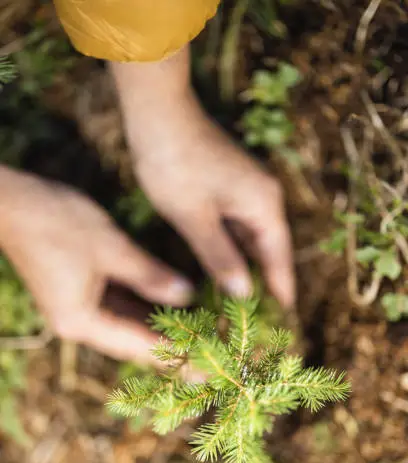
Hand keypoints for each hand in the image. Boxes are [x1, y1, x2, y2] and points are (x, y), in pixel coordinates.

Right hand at [0, 168, 192, 362]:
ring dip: (160, 331)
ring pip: (128, 326)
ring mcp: (78, 309)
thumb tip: (187, 294)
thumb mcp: (110, 247)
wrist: (8, 202)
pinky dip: (145, 309)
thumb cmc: (56, 221)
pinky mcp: (79, 293)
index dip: (177, 357)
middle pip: (134, 343)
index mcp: (82, 321)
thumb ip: (150, 275)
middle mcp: (80, 324)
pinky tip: (171, 310)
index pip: (139, 347)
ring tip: (200, 338)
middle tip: (212, 362)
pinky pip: (119, 308)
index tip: (209, 371)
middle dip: (172, 349)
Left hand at [136, 108, 294, 305]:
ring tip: (241, 298)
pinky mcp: (228, 183)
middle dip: (264, 278)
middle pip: (269, 246)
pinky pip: (236, 224)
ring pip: (251, 236)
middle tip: (260, 315)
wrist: (158, 113)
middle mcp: (262, 195)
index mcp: (263, 203)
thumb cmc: (174, 165)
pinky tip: (222, 266)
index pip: (279, 255)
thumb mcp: (195, 218)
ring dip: (246, 264)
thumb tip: (243, 291)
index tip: (286, 313)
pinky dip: (231, 247)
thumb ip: (220, 257)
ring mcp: (246, 187)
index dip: (281, 285)